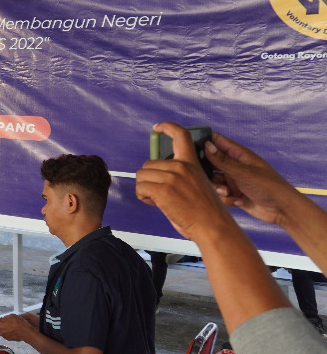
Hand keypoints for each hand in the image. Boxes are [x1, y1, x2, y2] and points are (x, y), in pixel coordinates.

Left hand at [0, 313, 38, 342]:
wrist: (25, 332)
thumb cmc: (19, 323)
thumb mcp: (12, 316)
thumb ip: (5, 317)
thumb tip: (4, 319)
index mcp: (0, 322)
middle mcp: (0, 329)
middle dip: (2, 325)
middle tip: (9, 324)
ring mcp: (3, 334)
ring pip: (2, 331)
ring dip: (5, 329)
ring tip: (13, 327)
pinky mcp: (7, 338)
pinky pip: (6, 335)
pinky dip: (8, 333)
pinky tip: (14, 331)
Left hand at [136, 122, 231, 240]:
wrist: (213, 226)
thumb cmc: (205, 211)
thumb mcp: (197, 183)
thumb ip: (180, 174)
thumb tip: (158, 173)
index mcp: (191, 163)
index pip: (181, 135)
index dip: (167, 127)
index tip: (157, 127)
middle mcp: (181, 166)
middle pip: (148, 164)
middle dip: (149, 179)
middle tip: (160, 193)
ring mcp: (172, 177)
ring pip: (141, 176)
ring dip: (145, 189)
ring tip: (159, 200)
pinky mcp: (163, 190)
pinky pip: (140, 189)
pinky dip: (143, 197)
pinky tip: (156, 204)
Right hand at [207, 132, 302, 226]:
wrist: (283, 210)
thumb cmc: (270, 186)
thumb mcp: (244, 173)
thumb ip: (223, 161)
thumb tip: (206, 145)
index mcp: (238, 154)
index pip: (216, 141)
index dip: (203, 142)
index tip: (189, 148)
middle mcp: (234, 166)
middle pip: (209, 162)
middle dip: (206, 171)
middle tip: (208, 176)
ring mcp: (233, 180)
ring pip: (213, 180)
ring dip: (217, 187)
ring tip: (228, 192)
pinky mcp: (234, 193)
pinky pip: (219, 194)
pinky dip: (226, 198)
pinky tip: (239, 200)